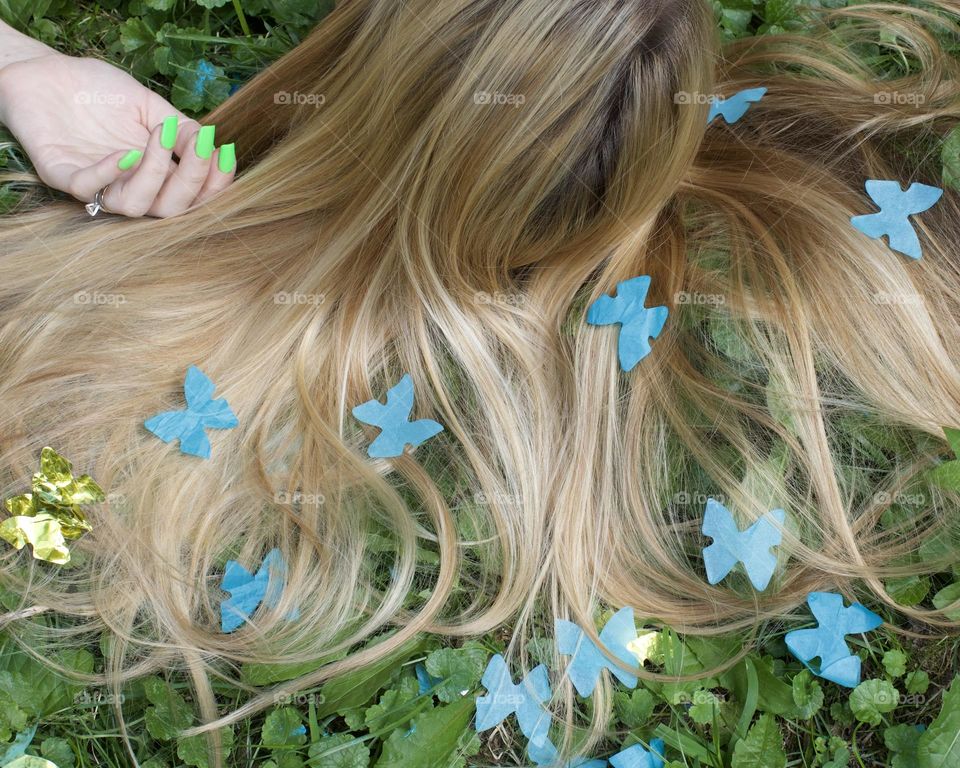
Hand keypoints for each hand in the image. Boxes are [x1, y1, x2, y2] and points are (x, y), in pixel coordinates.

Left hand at [0, 51, 235, 217]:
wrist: (45, 71)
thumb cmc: (98, 90)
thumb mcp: (149, 106)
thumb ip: (178, 128)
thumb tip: (209, 144)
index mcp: (154, 174)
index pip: (192, 197)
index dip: (214, 184)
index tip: (226, 153)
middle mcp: (129, 186)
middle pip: (170, 209)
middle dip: (192, 180)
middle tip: (200, 144)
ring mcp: (97, 184)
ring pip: (135, 207)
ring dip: (156, 175)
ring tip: (161, 137)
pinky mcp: (61, 175)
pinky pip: (89, 188)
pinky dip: (111, 172)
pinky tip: (127, 151)